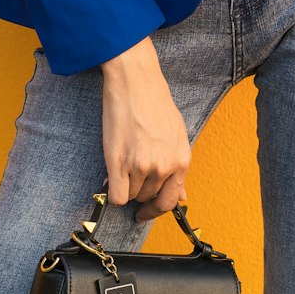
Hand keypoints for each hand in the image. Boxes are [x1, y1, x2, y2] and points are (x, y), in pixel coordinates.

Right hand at [100, 36, 191, 221]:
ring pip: (131, 195)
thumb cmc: (155, 103)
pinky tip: (112, 175)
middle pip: (147, 198)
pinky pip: (116, 195)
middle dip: (139, 190)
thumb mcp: (177, 134)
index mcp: (181, 161)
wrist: (135, 81)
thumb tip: (182, 197)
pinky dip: (112, 190)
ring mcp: (141, 166)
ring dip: (125, 185)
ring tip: (124, 162)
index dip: (155, 210)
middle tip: (131, 174)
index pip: (169, 202)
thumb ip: (178, 167)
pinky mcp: (119, 162)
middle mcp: (164, 166)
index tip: (145, 212)